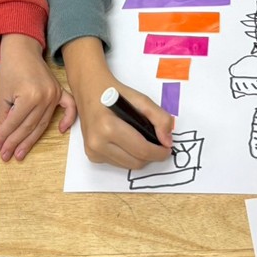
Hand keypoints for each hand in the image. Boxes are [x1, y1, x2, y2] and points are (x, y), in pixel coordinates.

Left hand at [0, 35, 75, 160]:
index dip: (5, 136)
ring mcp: (54, 95)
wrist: (22, 49)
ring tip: (20, 152)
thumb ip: (3, 117)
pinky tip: (61, 131)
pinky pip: (68, 108)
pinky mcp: (59, 91)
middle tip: (7, 155)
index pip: (15, 123)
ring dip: (31, 140)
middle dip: (16, 142)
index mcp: (29, 96)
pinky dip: (67, 119)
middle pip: (29, 127)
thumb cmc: (10, 68)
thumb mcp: (3, 94)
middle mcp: (45, 97)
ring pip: (42, 123)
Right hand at [63, 37, 172, 168]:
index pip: (141, 150)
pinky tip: (128, 142)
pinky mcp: (92, 155)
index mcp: (108, 127)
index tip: (168, 148)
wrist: (89, 90)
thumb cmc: (114, 93)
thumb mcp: (140, 99)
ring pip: (128, 166)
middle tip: (159, 145)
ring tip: (144, 141)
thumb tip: (167, 141)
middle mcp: (97, 142)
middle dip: (151, 156)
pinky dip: (128, 156)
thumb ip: (159, 118)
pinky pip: (118, 163)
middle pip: (136, 162)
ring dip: (140, 157)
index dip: (159, 152)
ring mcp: (93, 151)